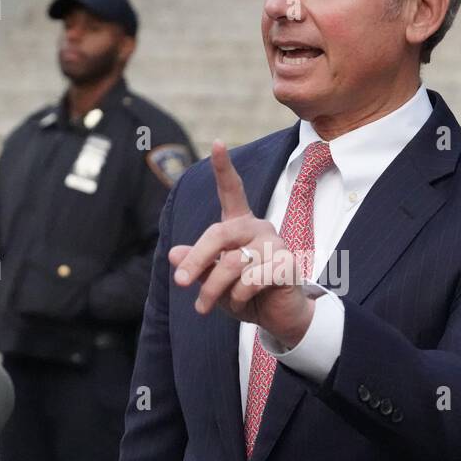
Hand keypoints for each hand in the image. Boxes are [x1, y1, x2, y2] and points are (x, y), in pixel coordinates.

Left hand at [168, 140, 315, 348]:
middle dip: (196, 259)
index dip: (224, 168)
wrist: (276, 318)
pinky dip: (238, 296)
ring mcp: (276, 244)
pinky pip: (251, 279)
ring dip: (212, 289)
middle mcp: (259, 228)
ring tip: (203, 306)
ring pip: (232, 263)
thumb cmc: (243, 294)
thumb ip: (197, 265)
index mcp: (240, 225)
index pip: (232, 191)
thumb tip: (173, 254)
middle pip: (219, 233)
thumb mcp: (212, 281)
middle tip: (180, 284)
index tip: (218, 142)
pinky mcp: (287, 264)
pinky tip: (240, 303)